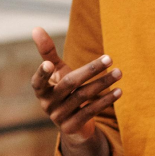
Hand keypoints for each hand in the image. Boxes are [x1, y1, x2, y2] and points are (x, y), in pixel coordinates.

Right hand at [31, 27, 119, 155]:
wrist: (72, 122)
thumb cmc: (63, 89)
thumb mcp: (57, 71)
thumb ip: (47, 52)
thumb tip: (35, 28)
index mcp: (41, 90)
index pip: (38, 81)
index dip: (43, 73)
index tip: (49, 64)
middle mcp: (47, 104)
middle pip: (69, 83)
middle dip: (90, 70)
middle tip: (109, 58)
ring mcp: (58, 117)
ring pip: (82, 96)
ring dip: (103, 83)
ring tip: (119, 73)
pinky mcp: (71, 127)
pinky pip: (89, 111)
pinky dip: (105, 101)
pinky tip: (118, 91)